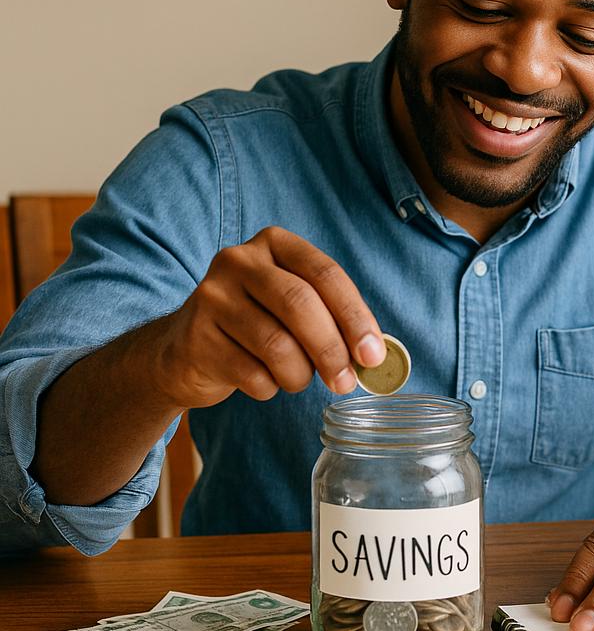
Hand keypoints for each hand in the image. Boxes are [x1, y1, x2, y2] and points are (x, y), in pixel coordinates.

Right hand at [150, 226, 384, 408]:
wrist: (184, 351)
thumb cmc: (258, 325)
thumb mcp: (293, 305)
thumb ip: (332, 318)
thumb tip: (373, 356)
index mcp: (274, 243)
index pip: (325, 274)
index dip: (355, 316)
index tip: (372, 355)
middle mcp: (239, 261)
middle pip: (300, 305)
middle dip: (332, 350)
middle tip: (347, 382)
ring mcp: (212, 297)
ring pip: (277, 344)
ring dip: (299, 375)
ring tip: (297, 380)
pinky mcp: (196, 338)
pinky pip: (251, 373)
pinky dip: (269, 387)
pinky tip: (263, 380)